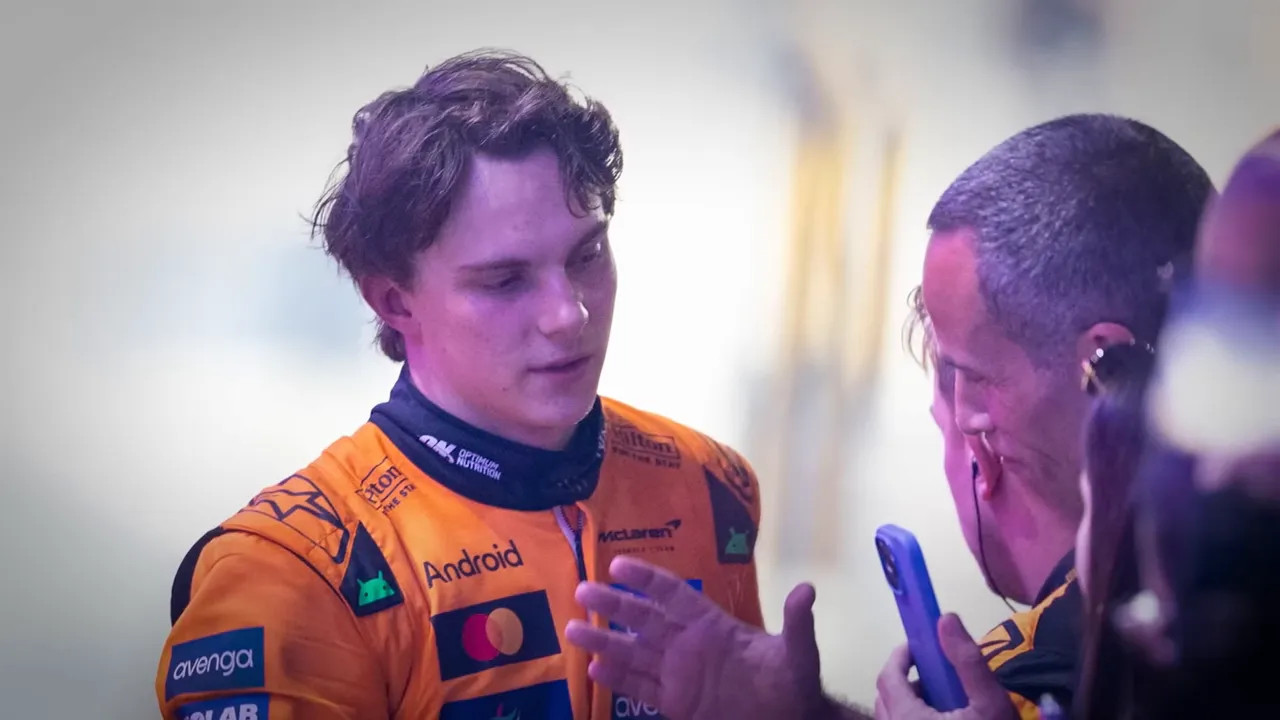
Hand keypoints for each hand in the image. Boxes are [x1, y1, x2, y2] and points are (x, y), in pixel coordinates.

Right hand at [565, 555, 831, 719]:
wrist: (789, 719)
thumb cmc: (793, 683)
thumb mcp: (798, 653)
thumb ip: (796, 623)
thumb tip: (808, 590)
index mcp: (711, 625)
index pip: (674, 595)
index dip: (647, 579)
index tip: (616, 565)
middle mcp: (687, 644)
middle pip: (643, 619)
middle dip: (613, 605)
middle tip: (581, 591)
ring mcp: (679, 674)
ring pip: (633, 652)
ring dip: (604, 642)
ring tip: (571, 630)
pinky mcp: (677, 704)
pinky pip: (641, 688)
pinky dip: (618, 680)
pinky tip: (594, 671)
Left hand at [874, 614, 1018, 719]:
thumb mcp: (990, 704)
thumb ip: (967, 661)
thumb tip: (945, 618)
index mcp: (906, 719)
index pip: (887, 676)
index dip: (900, 656)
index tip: (920, 647)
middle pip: (885, 697)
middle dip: (905, 678)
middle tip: (934, 672)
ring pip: (890, 717)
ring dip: (908, 701)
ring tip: (943, 699)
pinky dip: (912, 719)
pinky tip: (942, 719)